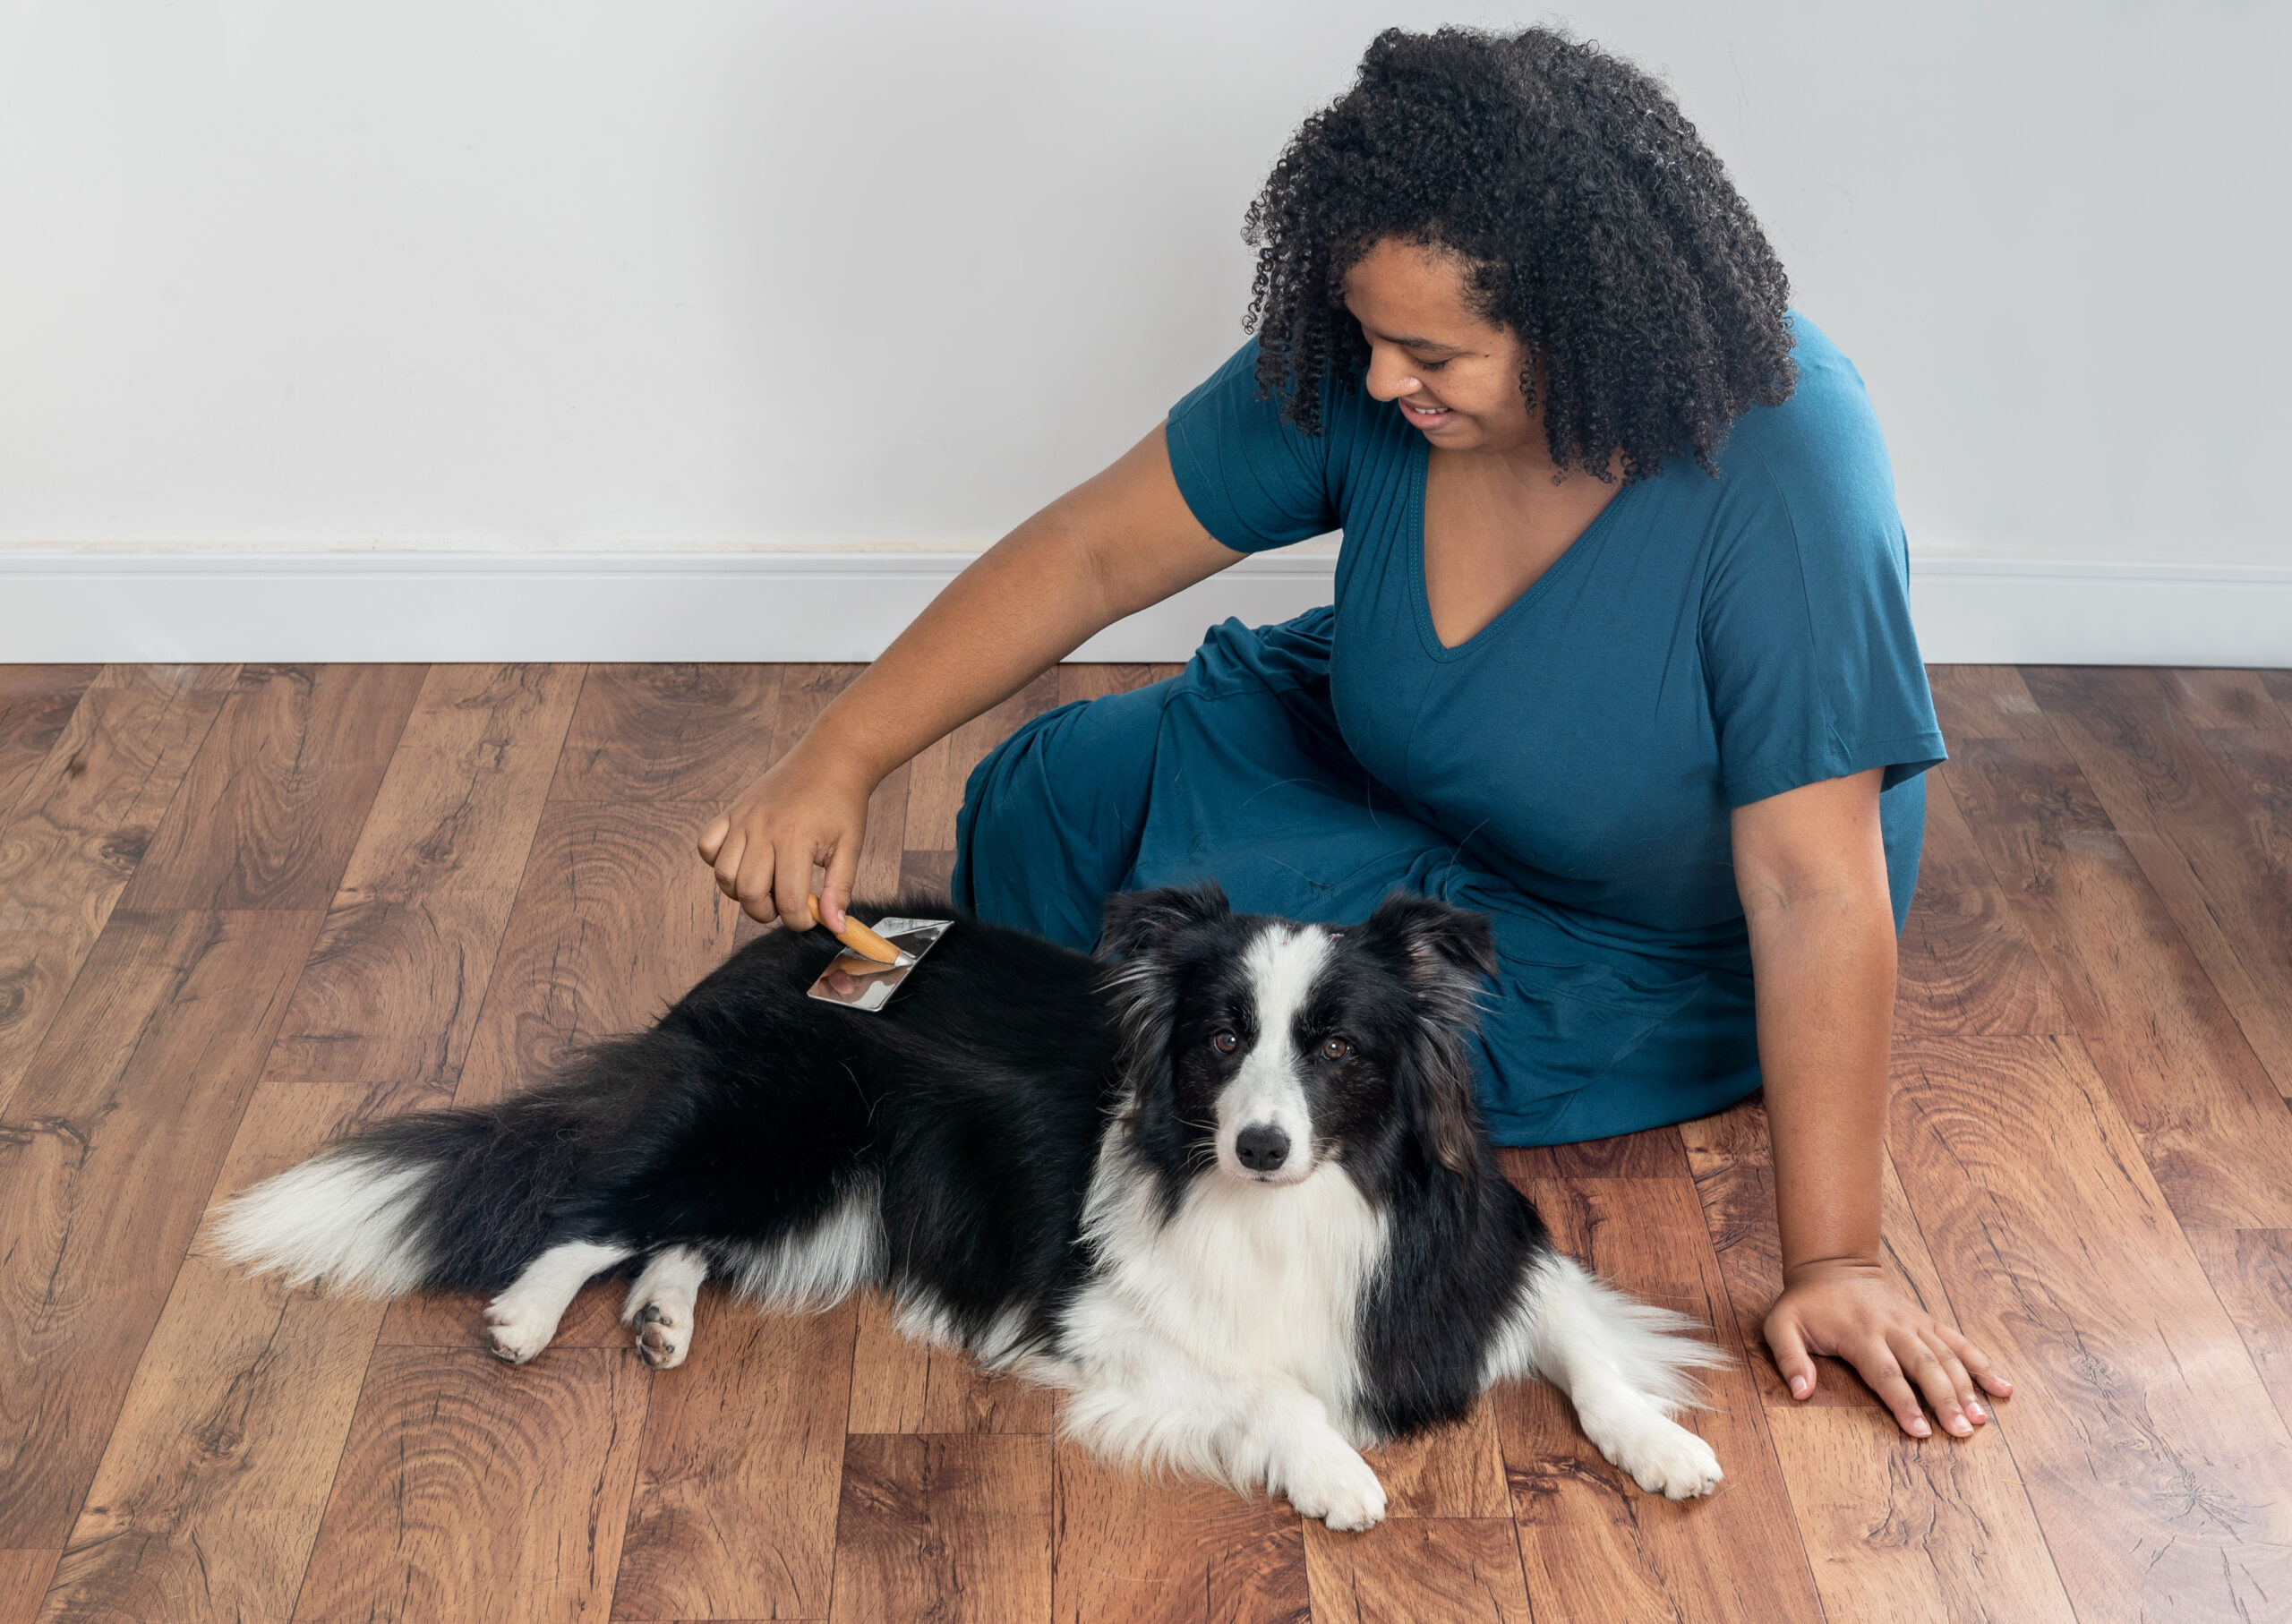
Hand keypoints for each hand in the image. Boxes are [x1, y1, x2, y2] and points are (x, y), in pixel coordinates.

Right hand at [695, 738, 877, 930]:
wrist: (831, 758)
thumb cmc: (842, 802)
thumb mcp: (851, 847)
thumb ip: (840, 889)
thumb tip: (835, 926)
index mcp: (795, 838)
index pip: (787, 900)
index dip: (799, 921)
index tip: (810, 918)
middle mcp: (762, 828)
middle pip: (748, 892)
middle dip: (767, 912)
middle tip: (787, 904)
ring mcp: (743, 818)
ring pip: (724, 875)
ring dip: (742, 892)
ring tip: (767, 885)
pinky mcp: (732, 811)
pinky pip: (707, 846)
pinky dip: (718, 862)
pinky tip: (744, 862)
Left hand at [1764, 1259, 2011, 1437]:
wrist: (1833, 1265)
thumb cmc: (1806, 1304)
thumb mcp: (1780, 1325)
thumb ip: (1789, 1358)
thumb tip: (1800, 1392)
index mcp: (1859, 1333)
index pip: (1886, 1374)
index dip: (1904, 1403)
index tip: (1921, 1432)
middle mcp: (1893, 1328)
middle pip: (1925, 1367)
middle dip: (1946, 1400)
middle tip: (1964, 1432)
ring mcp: (1915, 1323)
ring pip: (1948, 1356)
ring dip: (1968, 1387)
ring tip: (1983, 1418)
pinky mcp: (1927, 1321)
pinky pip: (1959, 1342)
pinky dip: (1983, 1364)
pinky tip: (2004, 1388)